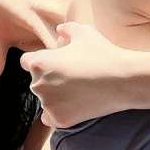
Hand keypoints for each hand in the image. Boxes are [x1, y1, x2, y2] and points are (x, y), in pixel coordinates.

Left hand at [20, 20, 134, 128]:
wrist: (123, 80)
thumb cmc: (102, 53)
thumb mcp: (84, 32)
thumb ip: (66, 29)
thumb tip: (60, 30)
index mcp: (39, 63)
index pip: (26, 62)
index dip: (40, 60)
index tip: (54, 62)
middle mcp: (38, 85)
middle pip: (36, 81)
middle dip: (48, 78)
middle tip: (70, 75)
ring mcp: (48, 105)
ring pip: (44, 100)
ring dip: (54, 96)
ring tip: (76, 90)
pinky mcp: (59, 120)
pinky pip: (49, 118)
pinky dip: (57, 113)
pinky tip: (72, 105)